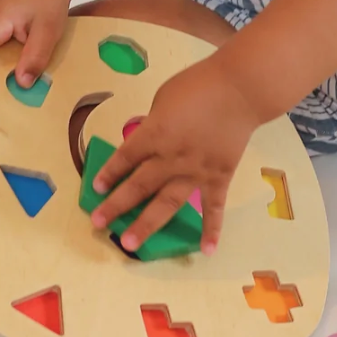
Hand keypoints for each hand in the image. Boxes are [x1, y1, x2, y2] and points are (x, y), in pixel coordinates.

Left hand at [90, 58, 260, 254]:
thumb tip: (148, 141)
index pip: (125, 158)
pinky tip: (206, 250)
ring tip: (130, 244)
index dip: (108, 173)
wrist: (240, 89)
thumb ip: (154, 124)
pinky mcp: (219, 177)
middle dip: (116, 205)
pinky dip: (211, 229)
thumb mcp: (164, 98)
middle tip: (98, 224)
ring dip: (147, 224)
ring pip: (168, 203)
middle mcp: (171, 158)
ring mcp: (196, 171)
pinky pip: (214, 207)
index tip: (95, 189)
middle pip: (139, 186)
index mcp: (155, 133)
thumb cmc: (198, 85)